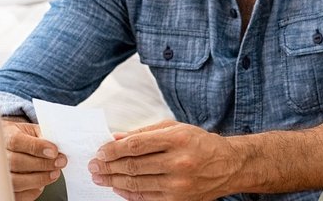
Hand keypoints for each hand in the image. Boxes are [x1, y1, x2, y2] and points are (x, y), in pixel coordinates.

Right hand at [1, 119, 65, 200]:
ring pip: (16, 181)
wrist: (10, 145)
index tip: (54, 151)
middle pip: (16, 162)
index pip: (17, 142)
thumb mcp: (34, 131)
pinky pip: (18, 194)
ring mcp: (0, 173)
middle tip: (59, 163)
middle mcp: (0, 155)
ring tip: (54, 174)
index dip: (37, 147)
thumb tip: (57, 150)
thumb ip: (44, 137)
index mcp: (7, 136)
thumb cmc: (24, 138)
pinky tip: (41, 183)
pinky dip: (33, 191)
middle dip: (42, 164)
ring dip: (39, 179)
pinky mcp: (6, 188)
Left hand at [89, 120, 244, 200]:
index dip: (113, 149)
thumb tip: (116, 138)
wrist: (228, 166)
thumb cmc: (201, 144)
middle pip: (132, 165)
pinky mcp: (178, 200)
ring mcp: (178, 184)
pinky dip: (128, 193)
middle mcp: (179, 162)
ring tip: (100, 177)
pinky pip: (145, 197)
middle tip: (94, 166)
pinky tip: (117, 187)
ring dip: (113, 181)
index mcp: (178, 139)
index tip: (100, 151)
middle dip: (108, 166)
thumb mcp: (176, 128)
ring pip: (136, 183)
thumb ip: (145, 133)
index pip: (136, 145)